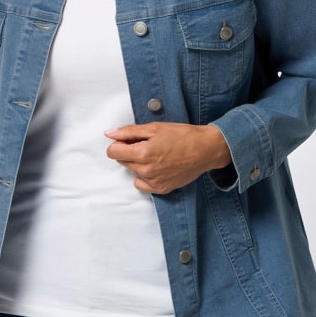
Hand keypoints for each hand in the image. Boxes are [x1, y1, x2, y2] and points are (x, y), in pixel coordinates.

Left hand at [105, 122, 230, 194]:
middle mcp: (146, 170)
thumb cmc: (182, 136)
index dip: (119, 143)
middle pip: (122, 161)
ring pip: (132, 172)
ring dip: (138, 164)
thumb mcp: (154, 128)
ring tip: (155, 155)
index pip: (113, 152)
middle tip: (147, 144)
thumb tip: (109, 134)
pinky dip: (145, 176)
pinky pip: (142, 184)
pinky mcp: (161, 189)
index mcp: (143, 153)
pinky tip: (157, 167)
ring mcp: (154, 182)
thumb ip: (129, 132)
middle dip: (129, 152)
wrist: (205, 150)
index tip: (129, 140)